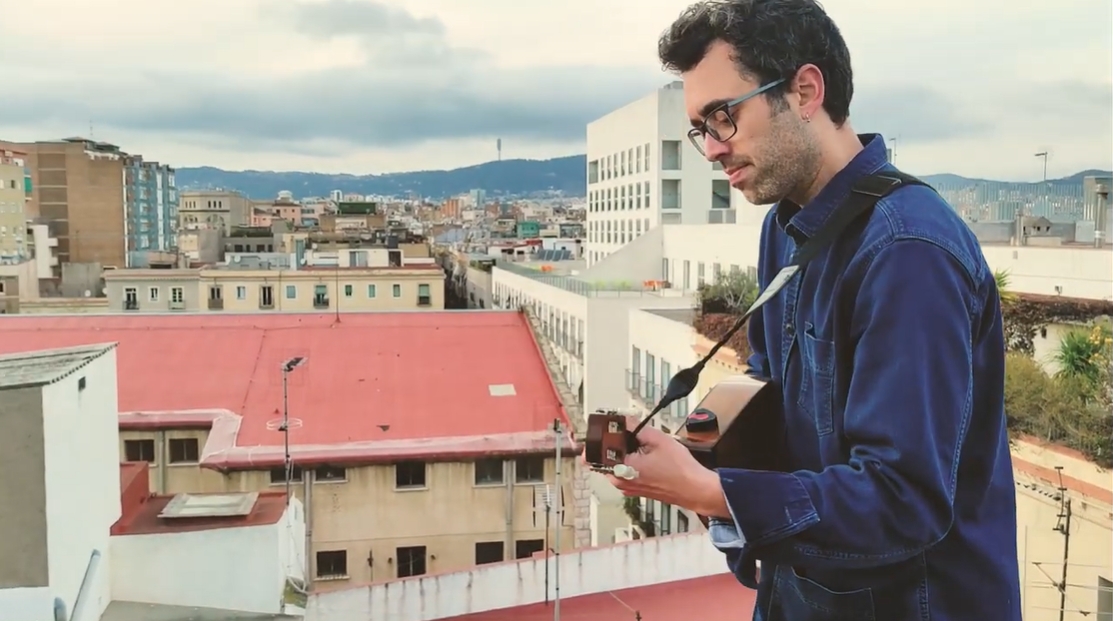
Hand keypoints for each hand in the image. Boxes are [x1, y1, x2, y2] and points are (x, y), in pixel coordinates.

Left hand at [601, 417, 729, 518]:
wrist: (695, 489)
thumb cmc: (680, 470)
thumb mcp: (658, 439)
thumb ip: (636, 428)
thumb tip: (624, 420)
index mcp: (621, 469)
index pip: (595, 452)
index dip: (600, 436)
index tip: (607, 427)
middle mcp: (620, 481)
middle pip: (604, 457)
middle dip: (614, 443)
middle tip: (629, 435)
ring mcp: (627, 487)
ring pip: (614, 464)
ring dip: (623, 452)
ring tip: (642, 446)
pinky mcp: (635, 489)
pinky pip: (624, 472)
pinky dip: (630, 462)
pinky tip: (647, 457)